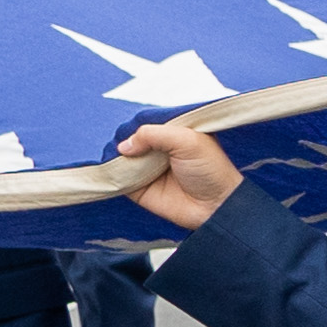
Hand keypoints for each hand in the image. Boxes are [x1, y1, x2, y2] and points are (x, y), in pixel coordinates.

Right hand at [123, 115, 245, 229]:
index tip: (130, 125)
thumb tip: (124, 146)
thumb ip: (154, 134)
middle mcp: (158, 149)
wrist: (215, 206)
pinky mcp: (137, 187)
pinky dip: (111, 174)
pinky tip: (113, 169)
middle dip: (123, 139)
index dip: (136, 122)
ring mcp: (146, 167)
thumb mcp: (187, 140)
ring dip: (115, 156)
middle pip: (129, 138)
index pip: (146, 120)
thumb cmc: (210, 170)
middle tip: (125, 144)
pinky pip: (117, 178)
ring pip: (120, 157)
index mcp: (173, 132)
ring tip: (121, 157)